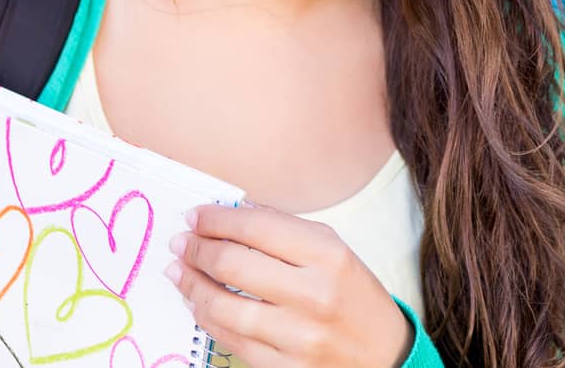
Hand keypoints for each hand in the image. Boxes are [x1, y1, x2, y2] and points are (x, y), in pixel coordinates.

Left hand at [168, 204, 413, 367]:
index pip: (258, 227)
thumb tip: (237, 212)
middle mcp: (314, 294)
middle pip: (233, 264)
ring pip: (223, 306)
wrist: (384, 356)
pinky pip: (231, 341)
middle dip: (197, 249)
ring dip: (192, 286)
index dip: (217, 220)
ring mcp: (298, 336)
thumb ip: (287, 231)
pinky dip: (208, 319)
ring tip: (180, 272)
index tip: (196, 217)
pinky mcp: (284, 367)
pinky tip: (199, 304)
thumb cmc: (356, 298)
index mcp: (329, 256)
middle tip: (182, 243)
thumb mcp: (336, 252)